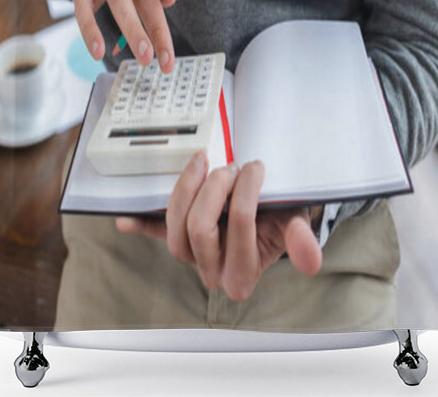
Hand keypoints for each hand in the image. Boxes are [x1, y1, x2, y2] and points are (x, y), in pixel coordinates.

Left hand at [116, 153, 322, 301]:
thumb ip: (300, 239)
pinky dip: (141, 225)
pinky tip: (125, 219)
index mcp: (243, 274)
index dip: (246, 191)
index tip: (256, 167)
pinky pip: (157, 233)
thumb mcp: (295, 223)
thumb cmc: (282, 217)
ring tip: (202, 163)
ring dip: (185, 191)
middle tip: (231, 166)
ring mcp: (192, 256)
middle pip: (199, 227)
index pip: (239, 225)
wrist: (271, 217)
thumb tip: (312, 261)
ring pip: (174, 228)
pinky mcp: (178, 239)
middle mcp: (213, 272)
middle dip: (213, 188)